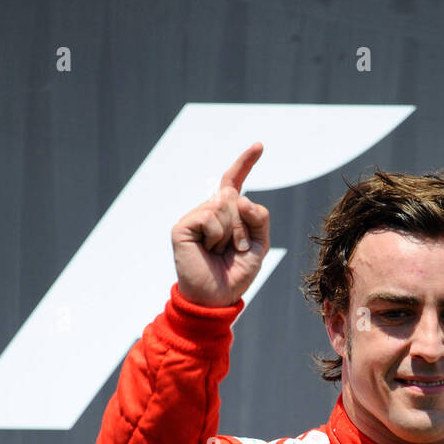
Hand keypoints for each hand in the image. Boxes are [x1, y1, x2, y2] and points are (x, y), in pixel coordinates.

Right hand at [171, 142, 270, 307]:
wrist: (217, 298)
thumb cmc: (236, 274)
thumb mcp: (259, 246)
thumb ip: (260, 219)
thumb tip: (241, 197)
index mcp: (228, 214)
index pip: (235, 182)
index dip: (246, 163)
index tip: (259, 145)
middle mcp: (210, 210)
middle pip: (235, 197)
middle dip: (243, 227)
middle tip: (234, 250)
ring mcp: (195, 217)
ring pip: (224, 205)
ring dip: (231, 234)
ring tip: (220, 252)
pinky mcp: (183, 226)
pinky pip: (210, 217)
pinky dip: (216, 236)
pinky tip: (207, 250)